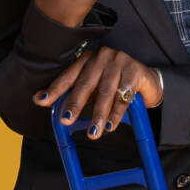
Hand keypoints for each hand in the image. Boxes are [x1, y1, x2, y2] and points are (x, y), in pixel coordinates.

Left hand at [36, 48, 163, 137]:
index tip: (42, 101)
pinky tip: (110, 125)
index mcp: (88, 59)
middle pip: (86, 83)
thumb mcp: (94, 88)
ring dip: (98, 114)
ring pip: (105, 92)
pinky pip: (123, 96)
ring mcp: (119, 62)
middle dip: (75, 103)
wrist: (148, 80)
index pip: (69, 75)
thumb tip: (47, 103)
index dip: (55, 89)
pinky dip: (116, 114)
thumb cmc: (117, 84)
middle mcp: (102, 57)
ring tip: (93, 132)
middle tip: (67, 119)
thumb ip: (76, 94)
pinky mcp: (135, 70)